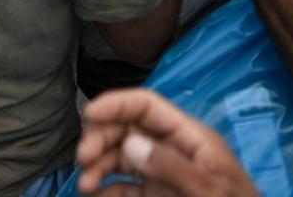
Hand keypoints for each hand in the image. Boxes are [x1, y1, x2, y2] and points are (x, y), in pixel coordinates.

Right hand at [75, 88, 256, 196]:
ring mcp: (165, 176)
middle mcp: (174, 152)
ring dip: (100, 166)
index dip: (117, 104)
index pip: (148, 106)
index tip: (89, 114)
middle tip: (83, 159)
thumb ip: (171, 167)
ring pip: (123, 158)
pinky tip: (96, 196)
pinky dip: (107, 189)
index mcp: (191, 139)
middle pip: (129, 130)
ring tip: (85, 186)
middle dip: (102, 138)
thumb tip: (130, 143)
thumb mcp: (209, 193)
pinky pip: (126, 187)